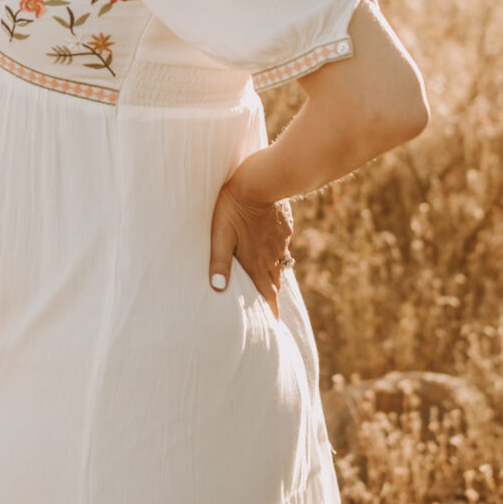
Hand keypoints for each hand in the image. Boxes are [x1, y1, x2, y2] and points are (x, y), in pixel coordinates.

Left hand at [209, 174, 293, 318]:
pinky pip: (283, 244)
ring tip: (271, 281)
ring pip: (280, 263)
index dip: (270, 309)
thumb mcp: (220, 235)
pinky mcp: (286, 225)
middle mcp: (272, 255)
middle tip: (270, 306)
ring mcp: (281, 240)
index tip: (274, 323)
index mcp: (256, 262)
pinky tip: (272, 248)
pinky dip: (278, 252)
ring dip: (275, 274)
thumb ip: (218, 262)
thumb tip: (217, 289)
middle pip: (274, 281)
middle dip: (272, 294)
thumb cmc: (233, 208)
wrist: (261, 180)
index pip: (266, 293)